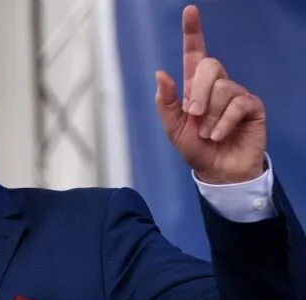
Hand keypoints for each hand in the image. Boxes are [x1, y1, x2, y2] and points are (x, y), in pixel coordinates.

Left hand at [155, 4, 265, 183]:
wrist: (216, 171)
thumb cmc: (195, 148)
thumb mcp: (173, 127)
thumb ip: (166, 102)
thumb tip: (161, 73)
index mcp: (194, 87)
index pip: (194, 54)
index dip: (192, 32)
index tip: (190, 11)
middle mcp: (216, 85)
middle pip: (209, 66)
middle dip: (198, 92)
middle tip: (193, 116)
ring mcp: (235, 94)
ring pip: (222, 89)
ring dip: (210, 115)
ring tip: (208, 133)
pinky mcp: (252, 106)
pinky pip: (237, 104)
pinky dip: (223, 122)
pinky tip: (218, 135)